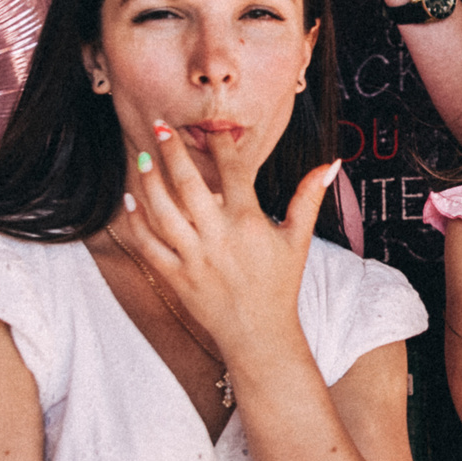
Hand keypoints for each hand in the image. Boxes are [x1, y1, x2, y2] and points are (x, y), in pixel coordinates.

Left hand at [118, 125, 338, 386]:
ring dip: (148, 181)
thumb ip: (309, 197)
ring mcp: (194, 258)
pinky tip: (129, 200)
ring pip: (162, 211)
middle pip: (189, 184)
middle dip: (172, 151)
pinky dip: (136, 221)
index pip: (233, 173)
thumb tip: (331, 163)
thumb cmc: (279, 285)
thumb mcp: (297, 240)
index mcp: (249, 224)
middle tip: (160, 125)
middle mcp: (219, 237)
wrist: (259, 335)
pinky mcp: (176, 277)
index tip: (212, 128)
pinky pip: (149, 244)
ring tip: (141, 157)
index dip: (221, 146)